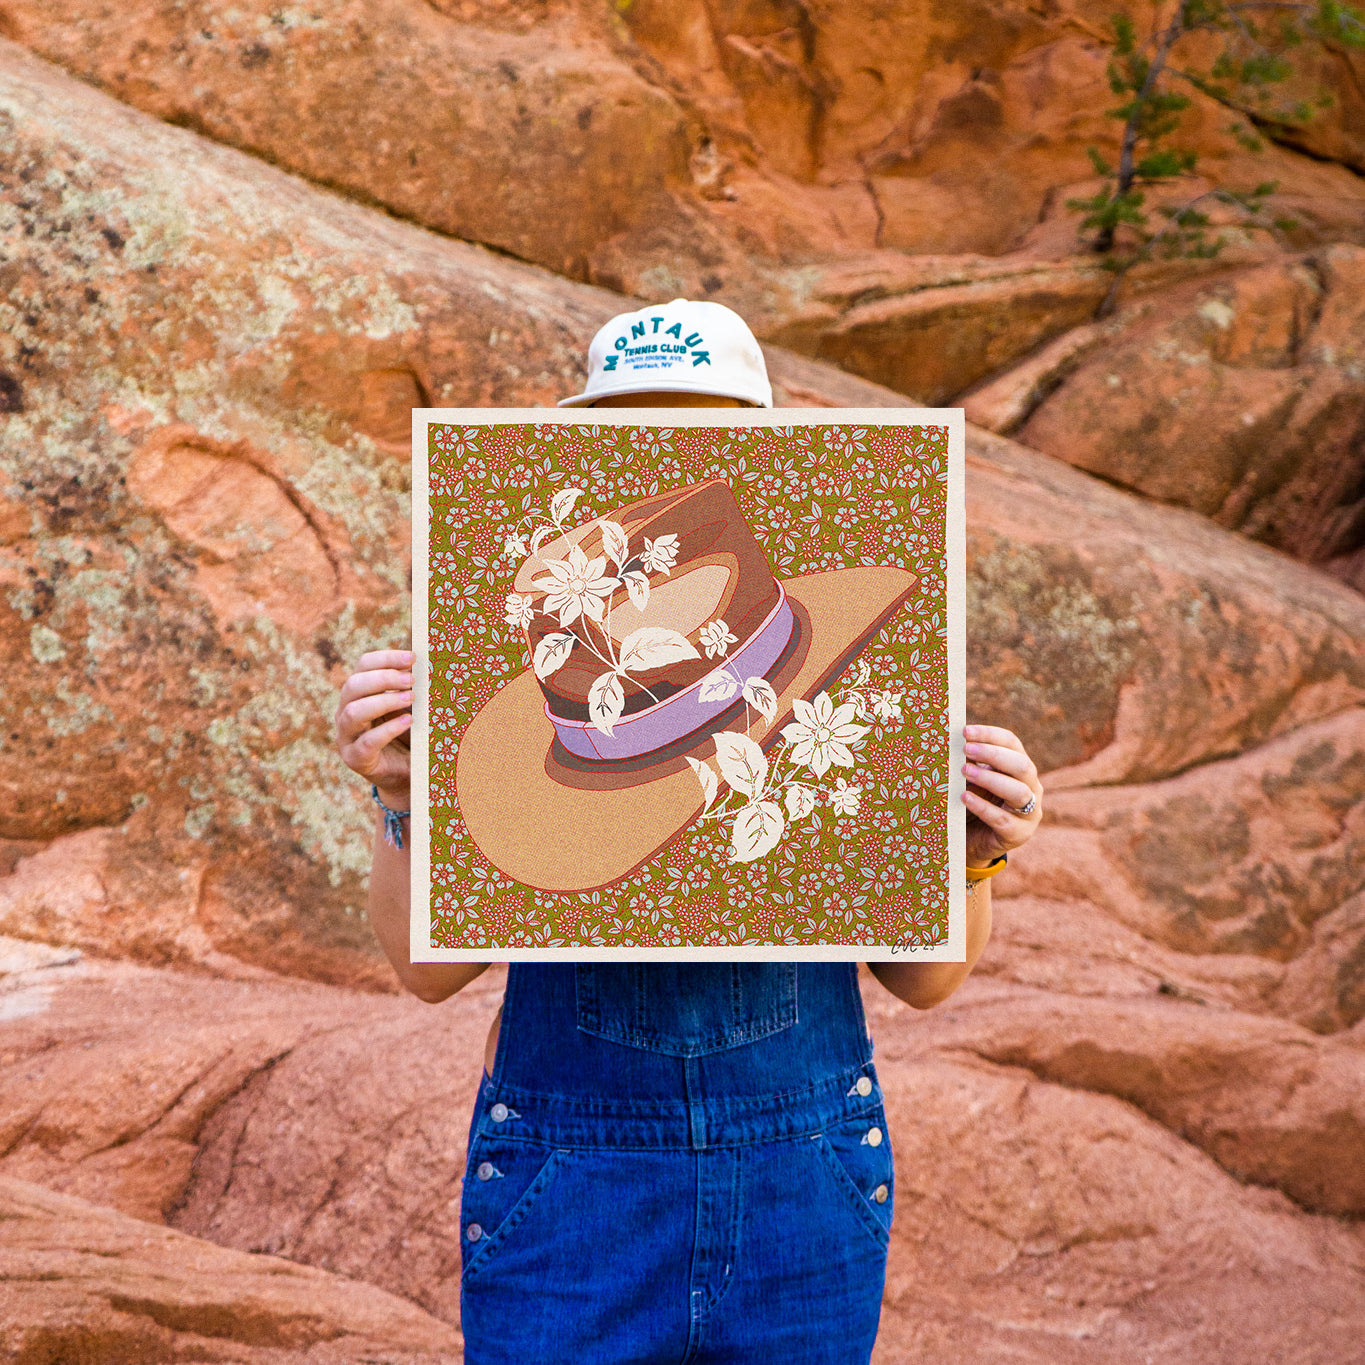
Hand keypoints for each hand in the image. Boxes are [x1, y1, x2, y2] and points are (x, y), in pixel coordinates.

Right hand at [336, 649, 414, 796]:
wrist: (402, 773)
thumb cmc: (406, 734)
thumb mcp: (409, 708)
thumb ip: (412, 688)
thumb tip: (430, 666)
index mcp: (357, 693)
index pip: (363, 665)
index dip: (387, 658)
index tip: (413, 658)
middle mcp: (345, 711)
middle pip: (353, 685)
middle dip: (385, 678)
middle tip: (413, 680)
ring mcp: (346, 736)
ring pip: (354, 711)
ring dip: (385, 701)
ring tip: (412, 698)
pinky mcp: (355, 758)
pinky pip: (367, 742)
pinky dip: (388, 729)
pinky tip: (408, 722)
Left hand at [960, 724, 1042, 867]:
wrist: (972, 842)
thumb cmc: (971, 803)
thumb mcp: (969, 780)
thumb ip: (967, 762)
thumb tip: (948, 741)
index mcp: (1019, 768)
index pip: (1012, 743)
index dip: (990, 735)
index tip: (965, 731)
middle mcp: (1031, 787)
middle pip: (1022, 765)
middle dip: (993, 754)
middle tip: (965, 749)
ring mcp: (1030, 813)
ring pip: (1019, 792)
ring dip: (990, 779)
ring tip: (964, 772)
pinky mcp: (1019, 834)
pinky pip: (1004, 820)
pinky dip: (983, 807)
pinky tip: (964, 798)